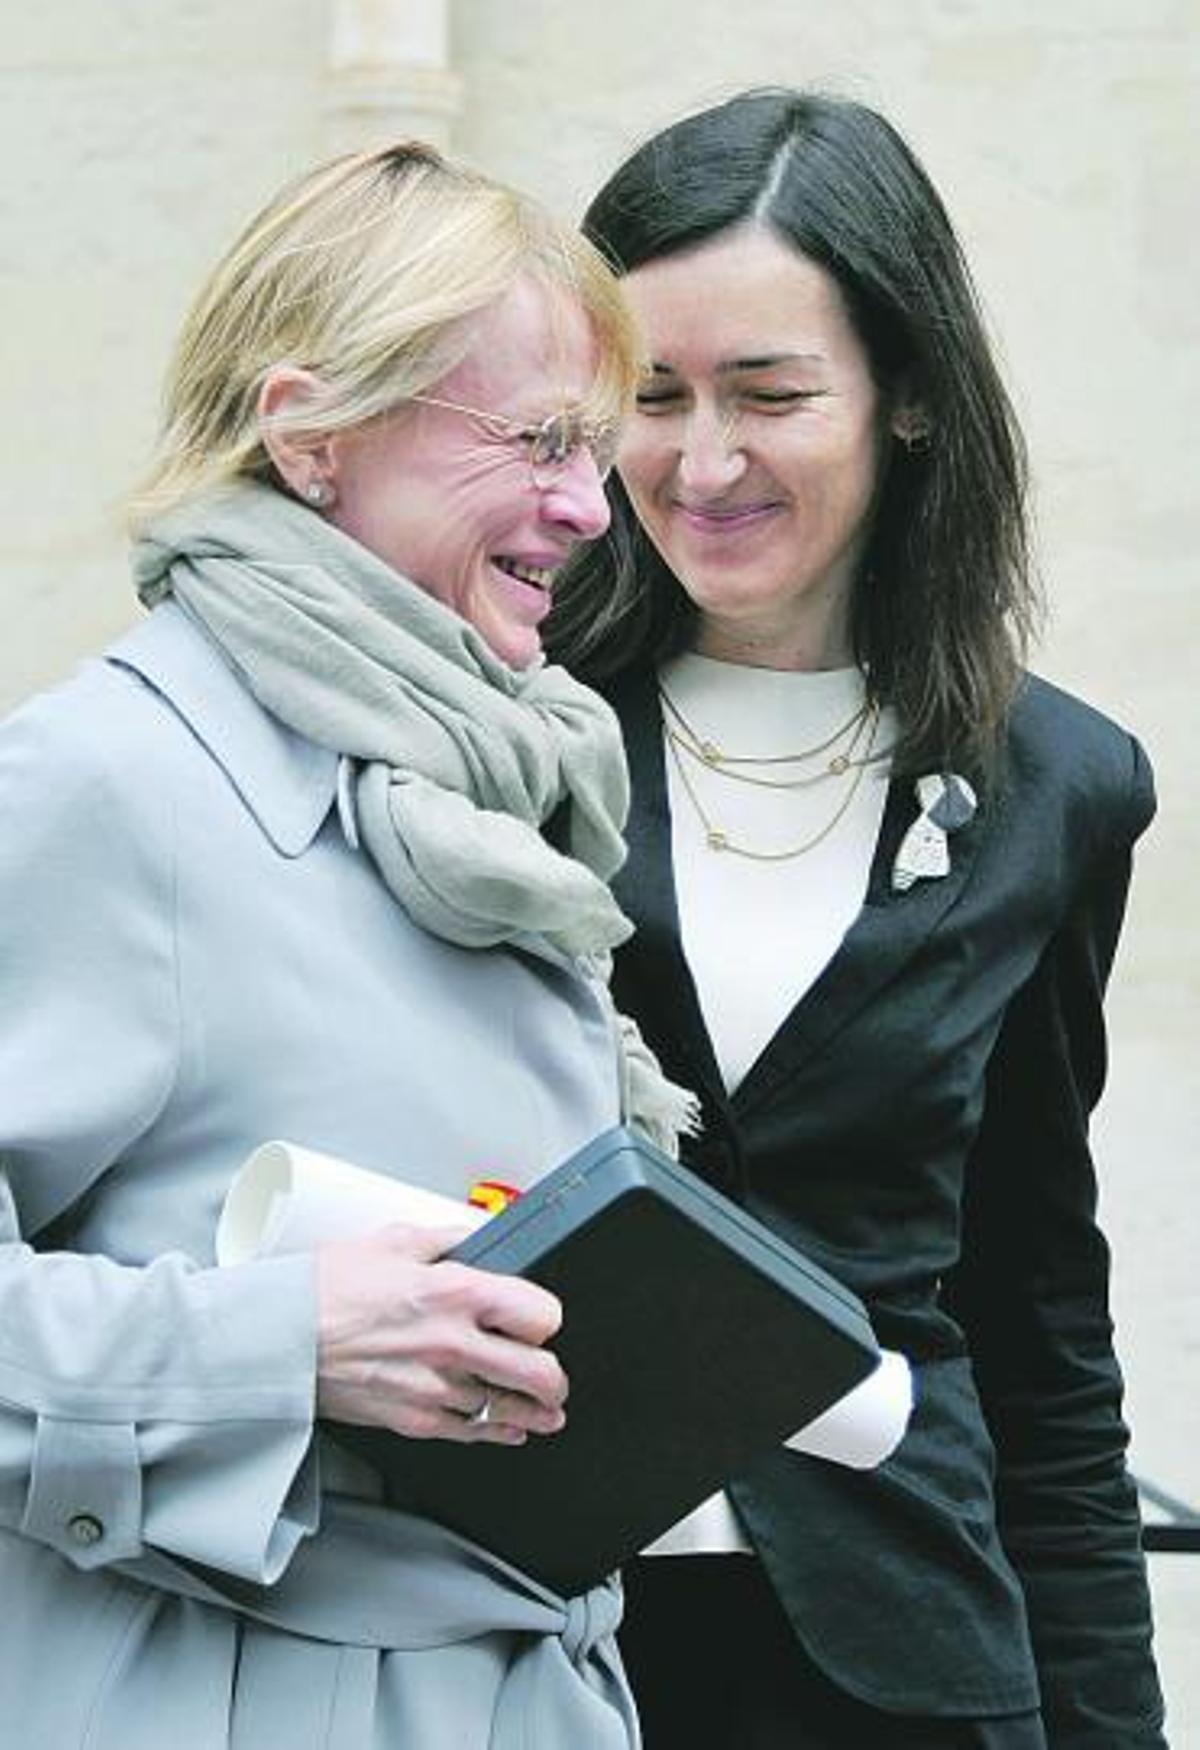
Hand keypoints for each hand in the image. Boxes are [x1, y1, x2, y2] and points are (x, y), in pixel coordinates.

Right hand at [314, 1222, 567, 1444]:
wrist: (279, 1338)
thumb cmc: (325, 1289)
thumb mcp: (393, 1241)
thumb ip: (446, 1238)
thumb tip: (477, 1233)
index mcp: (456, 1293)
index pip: (541, 1315)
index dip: (547, 1318)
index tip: (542, 1321)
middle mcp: (454, 1344)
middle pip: (540, 1373)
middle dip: (555, 1377)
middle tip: (555, 1376)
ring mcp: (437, 1388)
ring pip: (510, 1411)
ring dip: (534, 1412)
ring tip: (546, 1411)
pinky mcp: (415, 1420)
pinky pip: (474, 1434)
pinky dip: (499, 1434)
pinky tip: (508, 1430)